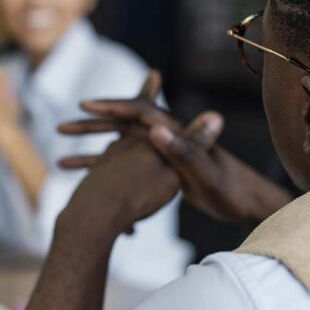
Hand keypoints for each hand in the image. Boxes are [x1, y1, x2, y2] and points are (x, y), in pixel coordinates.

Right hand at [59, 70, 292, 224]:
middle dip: (90, 126)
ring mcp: (161, 154)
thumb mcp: (206, 172)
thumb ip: (184, 149)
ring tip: (62, 160)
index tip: (84, 106)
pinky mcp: (160, 170)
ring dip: (91, 152)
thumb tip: (156, 129)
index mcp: (175, 132)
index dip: (112, 106)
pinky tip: (91, 188)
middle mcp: (165, 138)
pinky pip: (125, 170)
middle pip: (121, 125)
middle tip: (62, 127)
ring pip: (118, 149)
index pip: (139, 111)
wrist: (247, 203)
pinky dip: (106, 176)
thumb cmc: (232, 188)